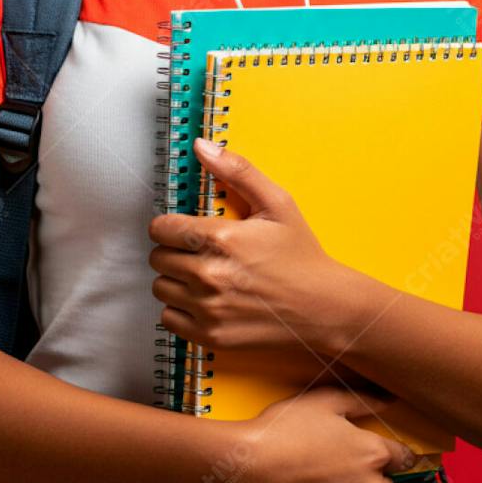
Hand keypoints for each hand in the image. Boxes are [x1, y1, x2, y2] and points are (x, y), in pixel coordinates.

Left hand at [147, 136, 343, 359]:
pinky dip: (180, 309)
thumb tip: (202, 146)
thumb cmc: (302, 257)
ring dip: (175, 280)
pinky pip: (168, 318)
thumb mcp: (277, 203)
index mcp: (222, 238)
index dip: (170, 226)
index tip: (183, 230)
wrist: (324, 308)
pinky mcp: (210, 336)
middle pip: (158, 258)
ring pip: (160, 287)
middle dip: (174, 251)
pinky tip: (204, 300)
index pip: (161, 229)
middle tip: (199, 252)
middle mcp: (210, 275)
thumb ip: (237, 171)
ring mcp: (208, 309)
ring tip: (203, 276)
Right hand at [221, 385, 425, 482]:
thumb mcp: (324, 401)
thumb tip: (390, 401)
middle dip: (369, 476)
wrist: (246, 469)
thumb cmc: (284, 429)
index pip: (404, 458)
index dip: (393, 453)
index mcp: (373, 455)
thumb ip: (363, 401)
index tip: (381, 451)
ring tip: (316, 479)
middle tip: (338, 462)